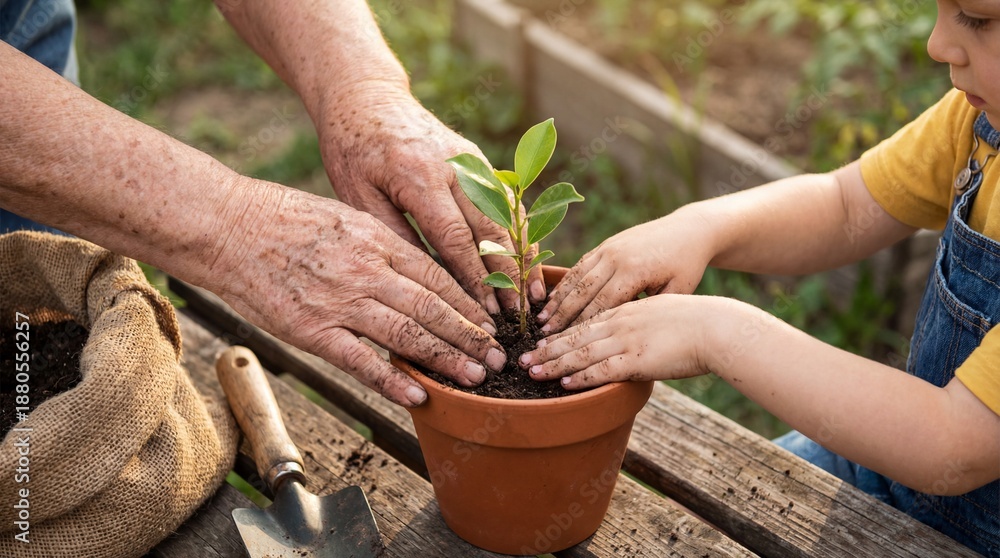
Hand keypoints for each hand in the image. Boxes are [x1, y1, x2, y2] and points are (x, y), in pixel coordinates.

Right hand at [208, 180, 506, 406]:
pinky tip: (419, 395)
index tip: (490, 320)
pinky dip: (393, 380)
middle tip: (498, 357)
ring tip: (475, 376)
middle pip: (432, 306)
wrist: (225, 225)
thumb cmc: (281, 217)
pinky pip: (361, 360)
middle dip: (470, 334)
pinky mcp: (312, 330)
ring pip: (407, 333)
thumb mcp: (343, 216)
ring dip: (446, 358)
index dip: (468, 301)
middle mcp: (365, 269)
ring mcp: (339, 301)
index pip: (437, 274)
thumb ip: (380, 243)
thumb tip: (415, 268)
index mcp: (375, 238)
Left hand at [315, 80, 541, 312]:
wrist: (366, 97)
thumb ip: (394, 233)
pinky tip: (528, 261)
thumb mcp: (357, 194)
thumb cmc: (352, 150)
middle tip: (515, 315)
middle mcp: (454, 166)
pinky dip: (520, 232)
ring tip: (531, 295)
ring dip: (522, 257)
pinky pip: (506, 199)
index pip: (455, 238)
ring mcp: (471, 160)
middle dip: (505, 276)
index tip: (484, 312)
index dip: (473, 278)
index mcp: (419, 176)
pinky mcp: (478, 159)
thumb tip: (427, 280)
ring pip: (506, 215)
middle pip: (490, 229)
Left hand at [522, 295, 729, 388]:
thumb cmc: (699, 323)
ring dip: (555, 363)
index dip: (561, 332)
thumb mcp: (663, 315)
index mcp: (627, 310)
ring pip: (582, 352)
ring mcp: (627, 340)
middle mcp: (621, 322)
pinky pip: (603, 369)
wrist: (718, 326)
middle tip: (523, 358)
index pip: (586, 322)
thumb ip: (644, 327)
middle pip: (575, 336)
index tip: (542, 340)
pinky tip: (565, 383)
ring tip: (533, 372)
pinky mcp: (637, 359)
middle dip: (547, 348)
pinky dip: (582, 376)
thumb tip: (636, 341)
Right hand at [538, 205, 716, 332]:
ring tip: (542, 320)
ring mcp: (609, 248)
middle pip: (583, 291)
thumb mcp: (677, 291)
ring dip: (558, 300)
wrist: (690, 230)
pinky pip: (581, 265)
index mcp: (635, 271)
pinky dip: (566, 282)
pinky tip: (553, 298)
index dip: (582, 325)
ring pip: (576, 277)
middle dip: (562, 315)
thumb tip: (626, 333)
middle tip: (544, 335)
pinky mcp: (606, 244)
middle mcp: (617, 257)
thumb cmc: (687, 266)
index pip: (602, 304)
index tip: (567, 344)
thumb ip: (650, 310)